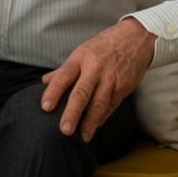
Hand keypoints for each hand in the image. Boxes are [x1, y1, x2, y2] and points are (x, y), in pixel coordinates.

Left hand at [41, 18, 156, 141]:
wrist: (134, 40)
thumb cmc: (101, 47)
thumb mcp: (80, 52)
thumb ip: (63, 70)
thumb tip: (44, 82)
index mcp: (79, 59)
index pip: (63, 77)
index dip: (53, 92)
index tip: (45, 108)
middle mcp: (94, 69)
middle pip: (82, 93)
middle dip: (72, 113)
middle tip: (64, 130)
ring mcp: (110, 79)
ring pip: (99, 103)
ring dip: (90, 122)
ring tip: (82, 136)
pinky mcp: (123, 87)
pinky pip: (111, 106)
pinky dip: (102, 118)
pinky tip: (94, 127)